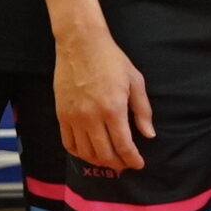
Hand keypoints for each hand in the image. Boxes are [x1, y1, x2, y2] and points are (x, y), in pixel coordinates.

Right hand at [54, 26, 154, 169]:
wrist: (81, 45)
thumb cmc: (112, 60)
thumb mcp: (135, 81)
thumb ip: (142, 110)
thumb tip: (149, 135)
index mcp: (113, 109)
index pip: (124, 145)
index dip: (132, 159)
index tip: (138, 164)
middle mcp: (92, 118)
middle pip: (105, 153)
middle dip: (118, 163)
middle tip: (126, 164)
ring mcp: (74, 118)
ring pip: (86, 152)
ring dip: (99, 161)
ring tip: (109, 160)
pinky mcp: (61, 115)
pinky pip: (68, 143)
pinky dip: (79, 153)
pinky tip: (88, 152)